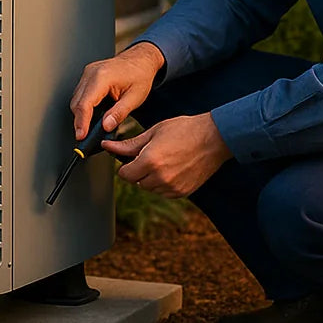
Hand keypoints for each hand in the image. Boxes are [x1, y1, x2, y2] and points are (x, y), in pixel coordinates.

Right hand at [70, 42, 165, 140]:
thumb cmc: (140, 75)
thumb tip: (105, 127)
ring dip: (81, 115)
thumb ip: (119, 113)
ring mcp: (87, 73)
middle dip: (80, 121)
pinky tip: (92, 116)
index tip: (81, 136)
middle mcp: (91, 73)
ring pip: (76, 99)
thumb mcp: (135, 98)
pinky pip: (80, 94)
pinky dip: (84, 107)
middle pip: (77, 103)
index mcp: (102, 77)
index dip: (81, 122)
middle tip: (87, 137)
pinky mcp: (87, 76)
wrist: (140, 60)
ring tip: (91, 128)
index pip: (85, 103)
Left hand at [103, 113, 232, 198]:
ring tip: (164, 159)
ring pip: (150, 188)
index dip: (125, 165)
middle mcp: (160, 178)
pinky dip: (163, 183)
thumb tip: (108, 147)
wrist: (214, 138)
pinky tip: (172, 167)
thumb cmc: (184, 130)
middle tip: (150, 154)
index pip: (124, 174)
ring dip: (150, 177)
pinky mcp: (182, 192)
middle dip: (138, 170)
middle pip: (136, 182)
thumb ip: (129, 144)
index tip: (130, 158)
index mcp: (150, 161)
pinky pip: (164, 192)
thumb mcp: (154, 132)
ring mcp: (172, 187)